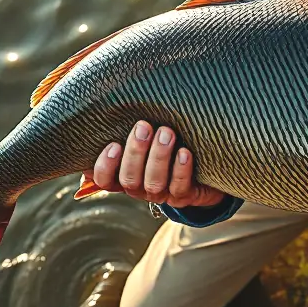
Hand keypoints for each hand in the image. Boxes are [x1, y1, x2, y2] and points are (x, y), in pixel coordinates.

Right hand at [83, 120, 226, 208]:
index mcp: (124, 175)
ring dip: (158, 157)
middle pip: (129, 179)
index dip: (105, 166)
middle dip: (135, 152)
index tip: (114, 144)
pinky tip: (184, 152)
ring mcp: (162, 194)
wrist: (202, 168)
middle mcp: (140, 188)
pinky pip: (179, 187)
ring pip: (154, 183)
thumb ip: (129, 130)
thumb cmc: (165, 143)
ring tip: (166, 132)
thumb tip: (108, 110)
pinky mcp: (184, 196)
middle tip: (144, 126)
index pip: (105, 180)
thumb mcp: (146, 137)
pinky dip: (180, 169)